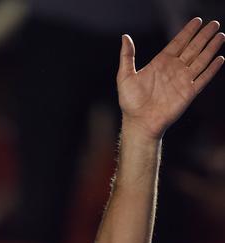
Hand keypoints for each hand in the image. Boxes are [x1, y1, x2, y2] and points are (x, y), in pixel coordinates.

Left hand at [117, 18, 223, 140]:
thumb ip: (127, 56)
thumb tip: (125, 37)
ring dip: (211, 48)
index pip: (178, 42)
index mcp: (161, 63)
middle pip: (193, 48)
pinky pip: (203, 78)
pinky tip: (220, 59)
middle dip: (204, 35)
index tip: (197, 21)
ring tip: (220, 36)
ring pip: (201, 60)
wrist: (140, 123)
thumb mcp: (125, 76)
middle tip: (214, 23)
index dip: (188, 31)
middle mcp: (174, 69)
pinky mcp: (188, 93)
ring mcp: (182, 80)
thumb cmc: (130, 103)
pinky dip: (212, 69)